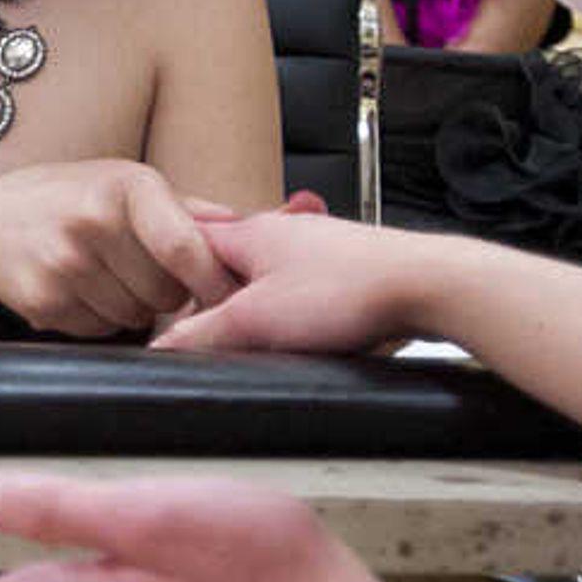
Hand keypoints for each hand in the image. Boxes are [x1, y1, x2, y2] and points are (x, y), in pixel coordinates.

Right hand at [0, 158, 239, 335]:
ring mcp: (63, 262)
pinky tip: (78, 290)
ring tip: (106, 277)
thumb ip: (190, 209)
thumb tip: (261, 222)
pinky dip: (98, 320)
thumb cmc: (72, 200)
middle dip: (166, 293)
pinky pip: (99, 330)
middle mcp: (92, 221)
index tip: (226, 297)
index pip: (186, 247)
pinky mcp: (42, 299)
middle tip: (142, 272)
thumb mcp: (126, 184)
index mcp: (126, 186)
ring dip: (132, 309)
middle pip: (166, 292)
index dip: (213, 281)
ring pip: (136, 317)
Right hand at [151, 194, 437, 356]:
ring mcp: (314, 249)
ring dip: (255, 310)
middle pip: (224, 267)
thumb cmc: (350, 290)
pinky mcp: (342, 270)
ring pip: (263, 281)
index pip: (185, 244)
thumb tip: (161, 347)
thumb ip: (200, 334)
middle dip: (212, 302)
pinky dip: (292, 314)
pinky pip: (299, 293)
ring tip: (263, 339)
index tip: (154, 305)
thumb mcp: (255, 321)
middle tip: (210, 337)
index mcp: (249, 233)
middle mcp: (280, 234)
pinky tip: (304, 335)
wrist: (427, 284)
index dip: (165, 275)